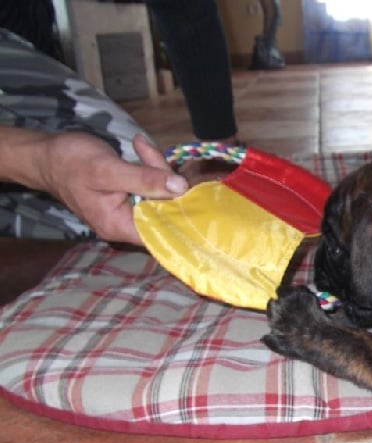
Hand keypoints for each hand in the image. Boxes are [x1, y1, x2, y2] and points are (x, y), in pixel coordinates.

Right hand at [38, 133, 188, 244]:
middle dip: (166, 181)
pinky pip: (150, 186)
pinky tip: (141, 148)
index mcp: (119, 226)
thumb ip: (144, 179)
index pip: (160, 231)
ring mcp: (127, 211)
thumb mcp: (108, 169)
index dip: (179, 214)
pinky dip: (150, 167)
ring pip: (159, 195)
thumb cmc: (70, 162)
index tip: (190, 191)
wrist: (46, 154)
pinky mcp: (129, 197)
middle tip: (150, 153)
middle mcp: (125, 224)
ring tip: (141, 146)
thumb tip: (180, 187)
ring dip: (157, 169)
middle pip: (162, 210)